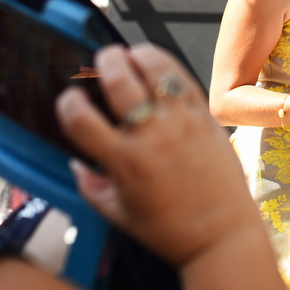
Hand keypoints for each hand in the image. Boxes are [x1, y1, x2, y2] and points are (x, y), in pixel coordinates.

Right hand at [57, 44, 258, 268]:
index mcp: (125, 162)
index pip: (80, 118)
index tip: (70, 100)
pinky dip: (168, 66)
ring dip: (138, 54)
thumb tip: (76, 164)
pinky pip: (185, 79)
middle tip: (102, 61)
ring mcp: (182, 124)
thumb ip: (91, 186)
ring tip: (131, 56)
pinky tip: (159, 67)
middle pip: (119, 80)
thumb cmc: (172, 230)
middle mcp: (153, 137)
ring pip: (157, 69)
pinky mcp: (206, 118)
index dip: (67, 102)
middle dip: (104, 61)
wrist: (221, 235)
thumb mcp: (119, 214)